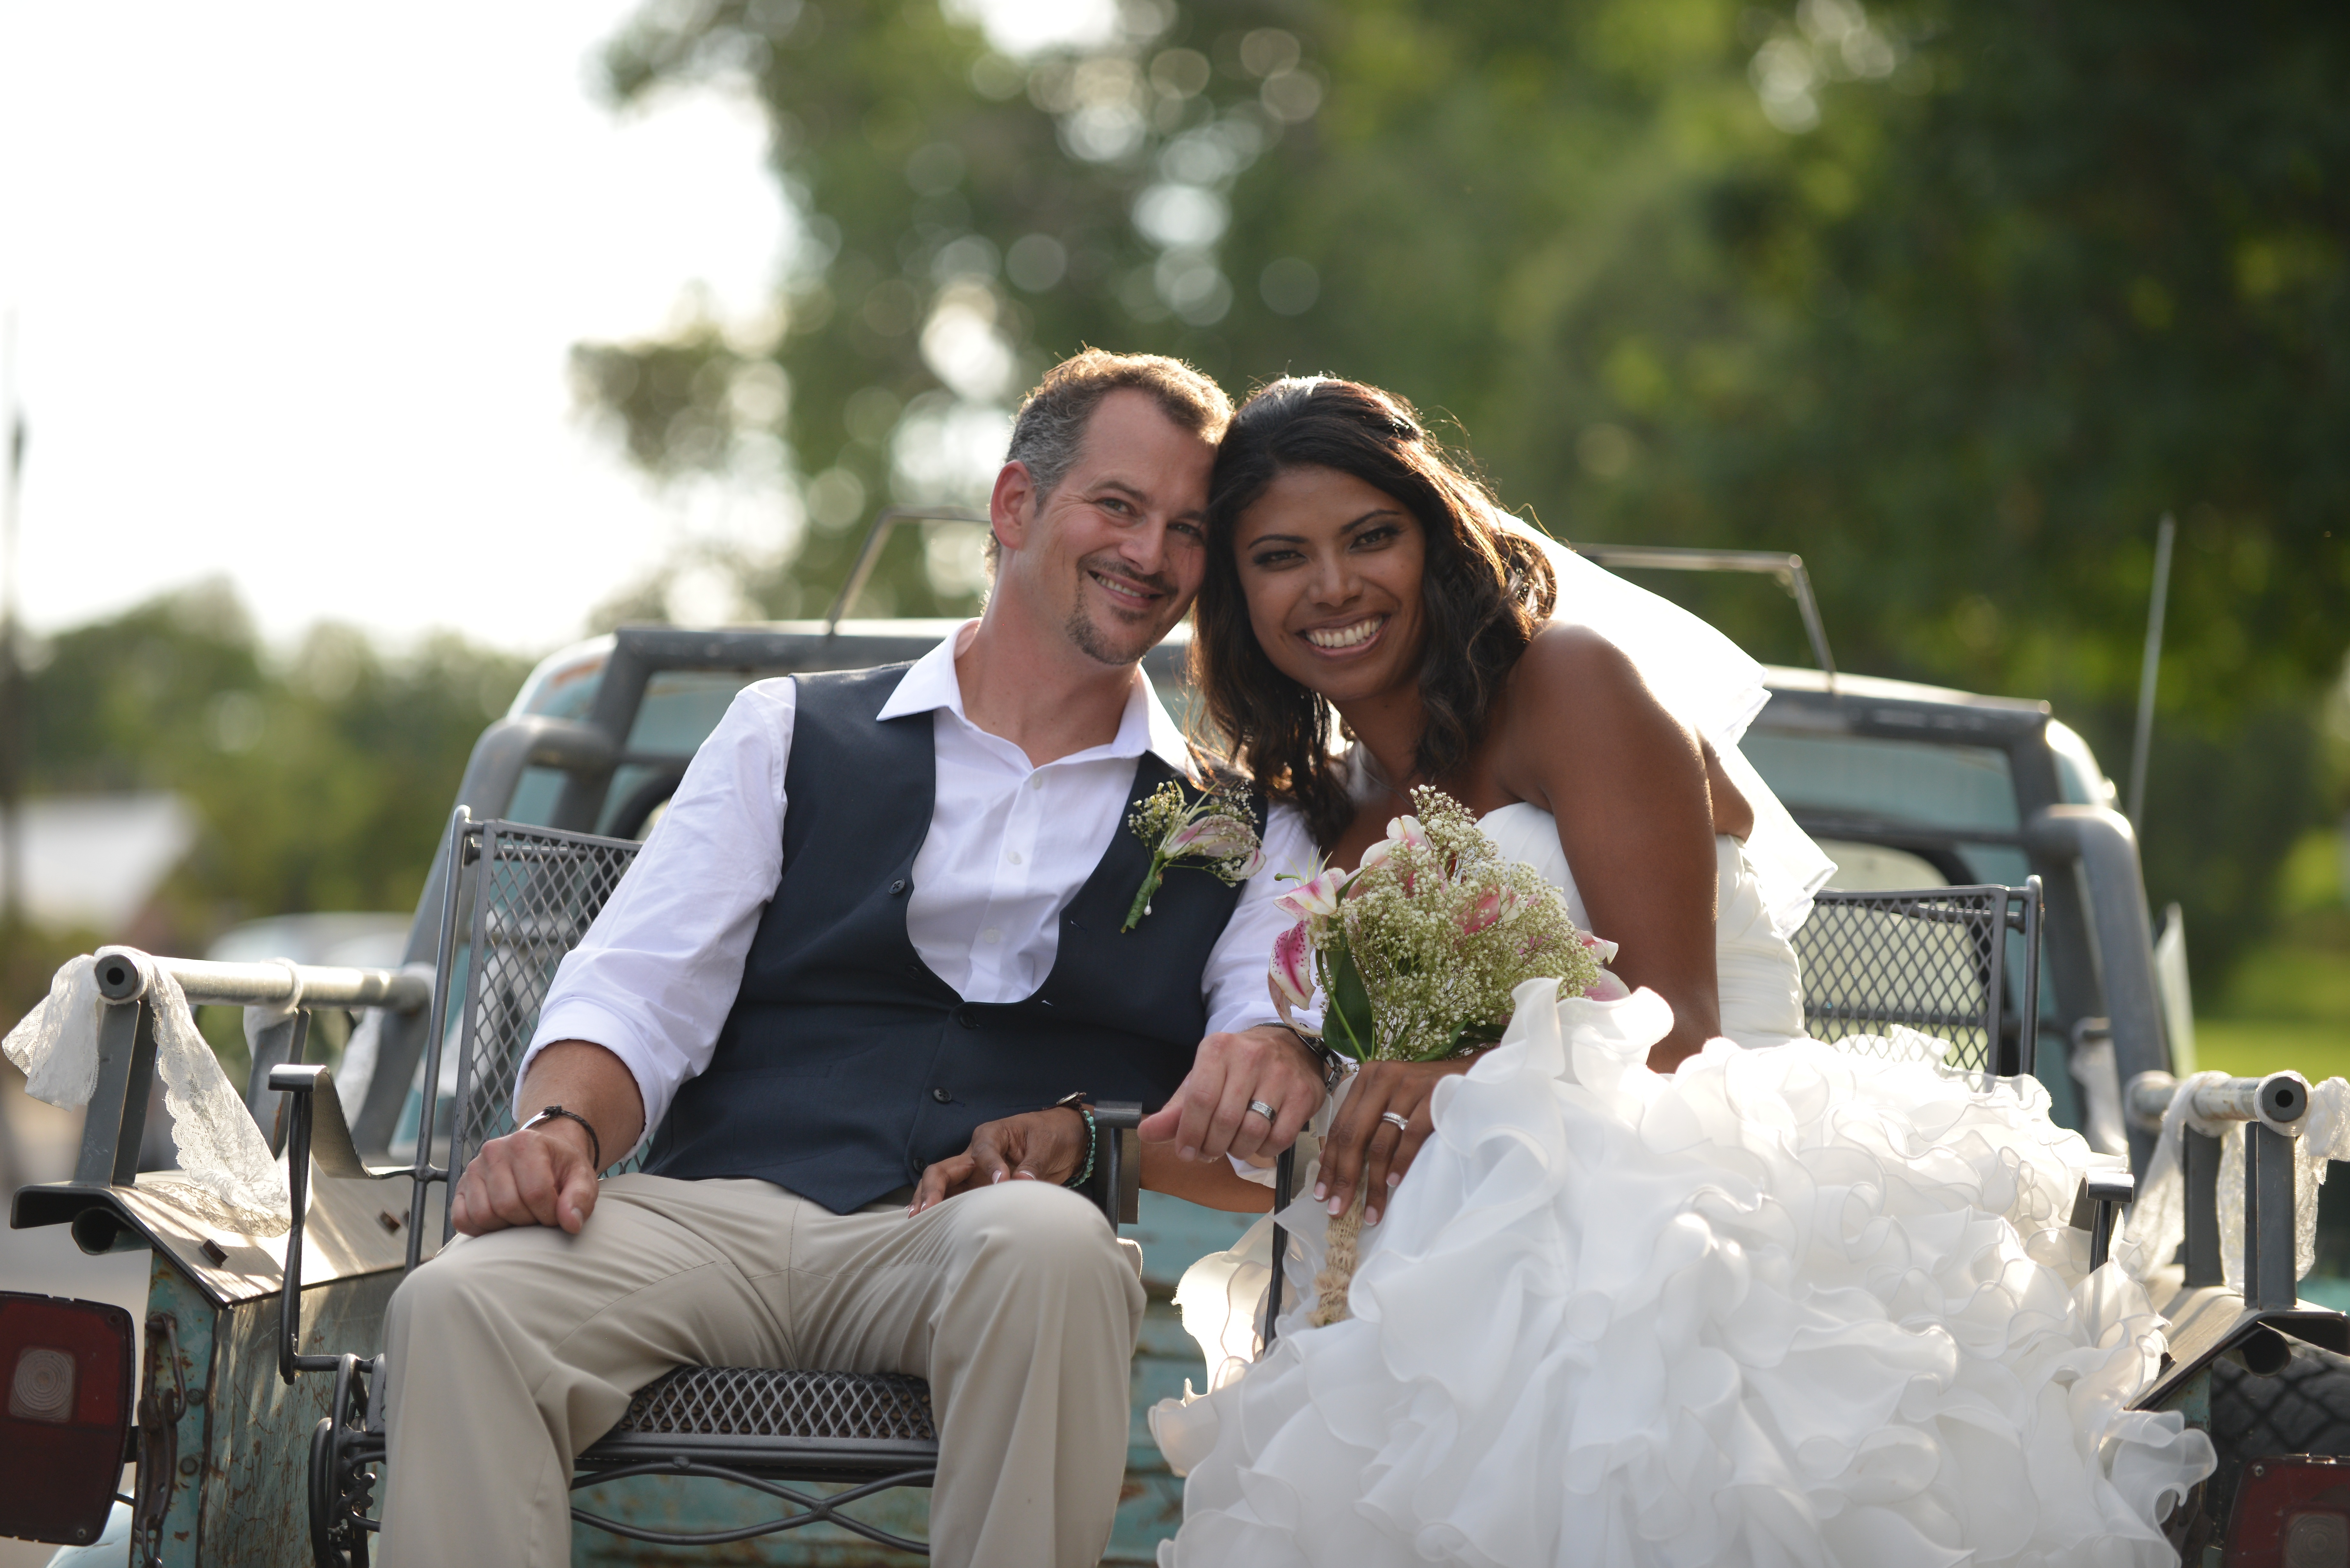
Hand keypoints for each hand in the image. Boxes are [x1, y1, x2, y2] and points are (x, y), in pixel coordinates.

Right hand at [451, 1116, 600, 1235]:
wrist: (543, 1157)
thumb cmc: (561, 1170)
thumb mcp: (581, 1178)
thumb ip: (580, 1198)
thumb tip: (571, 1224)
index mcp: (525, 1142)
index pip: (535, 1193)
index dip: (549, 1215)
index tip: (557, 1215)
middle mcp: (494, 1150)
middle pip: (507, 1206)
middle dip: (529, 1221)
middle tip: (539, 1216)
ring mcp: (474, 1168)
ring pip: (483, 1215)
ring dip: (506, 1226)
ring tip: (522, 1216)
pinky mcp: (460, 1187)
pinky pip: (461, 1219)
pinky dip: (480, 1229)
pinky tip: (501, 1223)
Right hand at [908, 1107, 1089, 1215]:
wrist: (1065, 1142)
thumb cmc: (1052, 1135)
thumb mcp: (1046, 1144)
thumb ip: (1033, 1163)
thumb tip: (1021, 1180)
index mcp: (991, 1136)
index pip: (981, 1152)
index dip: (990, 1167)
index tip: (1002, 1182)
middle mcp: (975, 1156)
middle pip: (942, 1171)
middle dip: (931, 1190)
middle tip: (926, 1211)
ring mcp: (974, 1176)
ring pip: (943, 1189)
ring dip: (929, 1204)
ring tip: (918, 1224)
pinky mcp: (980, 1193)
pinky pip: (957, 1203)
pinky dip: (943, 1214)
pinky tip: (933, 1230)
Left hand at [1137, 1025, 1322, 1168]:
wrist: (1289, 1047)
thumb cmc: (1237, 1069)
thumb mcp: (1203, 1080)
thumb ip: (1175, 1110)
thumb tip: (1145, 1133)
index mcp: (1218, 1049)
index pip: (1199, 1099)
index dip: (1189, 1133)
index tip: (1185, 1152)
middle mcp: (1251, 1057)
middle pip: (1224, 1120)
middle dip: (1212, 1147)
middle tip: (1209, 1152)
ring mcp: (1281, 1074)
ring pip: (1252, 1131)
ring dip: (1238, 1150)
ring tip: (1233, 1146)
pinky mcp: (1304, 1094)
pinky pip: (1279, 1138)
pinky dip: (1264, 1151)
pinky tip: (1259, 1142)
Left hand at [1316, 1058, 1471, 1225]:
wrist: (1469, 1074)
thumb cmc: (1424, 1093)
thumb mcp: (1389, 1098)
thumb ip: (1364, 1122)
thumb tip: (1333, 1163)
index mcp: (1366, 1079)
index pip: (1339, 1127)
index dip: (1328, 1163)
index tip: (1321, 1194)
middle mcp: (1382, 1078)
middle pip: (1354, 1136)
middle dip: (1344, 1177)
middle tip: (1338, 1208)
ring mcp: (1408, 1087)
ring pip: (1380, 1143)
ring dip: (1373, 1182)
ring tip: (1371, 1210)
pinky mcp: (1432, 1097)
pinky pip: (1410, 1137)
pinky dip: (1400, 1163)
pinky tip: (1393, 1183)